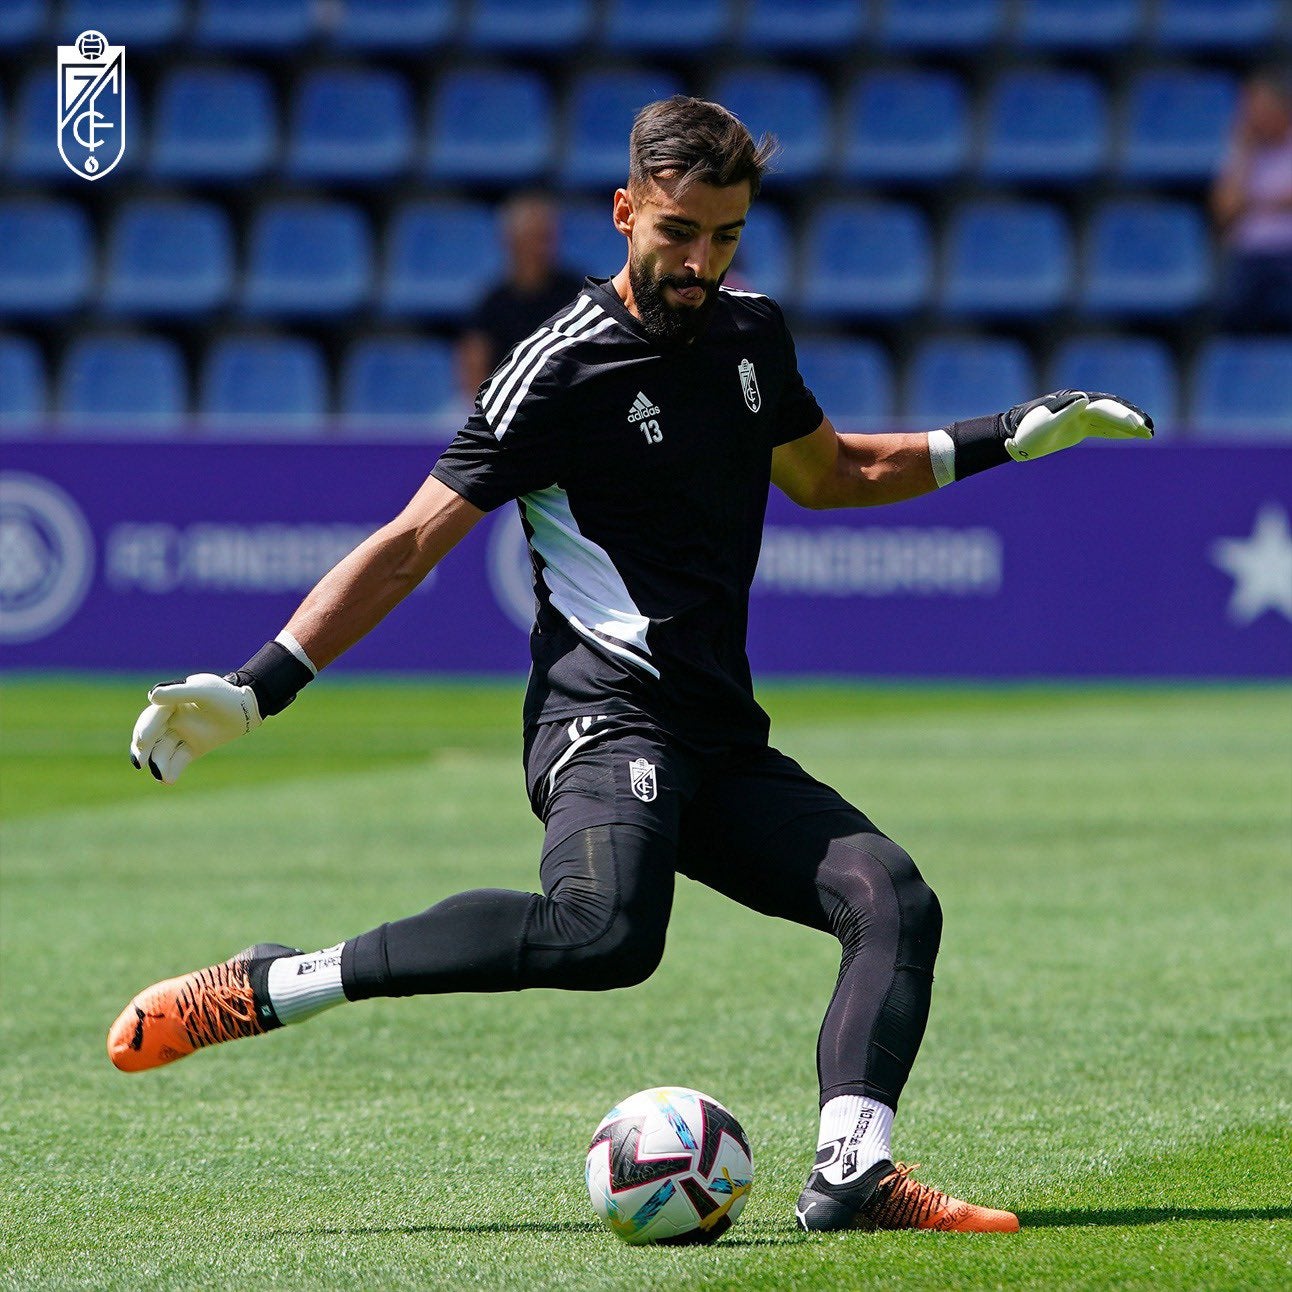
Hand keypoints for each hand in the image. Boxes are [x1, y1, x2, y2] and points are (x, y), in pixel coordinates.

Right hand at [130, 674, 261, 783]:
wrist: (246, 709)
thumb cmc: (224, 695)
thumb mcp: (202, 691)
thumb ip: (177, 694)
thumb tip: (151, 697)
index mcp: (170, 703)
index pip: (153, 717)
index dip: (146, 729)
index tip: (141, 742)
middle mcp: (171, 720)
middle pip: (151, 736)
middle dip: (143, 750)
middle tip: (139, 763)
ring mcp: (181, 734)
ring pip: (163, 750)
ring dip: (158, 763)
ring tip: (160, 776)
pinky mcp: (192, 748)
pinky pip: (178, 760)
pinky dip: (172, 770)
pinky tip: (168, 780)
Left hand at [1003, 390, 1153, 461]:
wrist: (1011, 436)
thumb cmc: (1025, 434)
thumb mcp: (1042, 426)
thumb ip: (1064, 413)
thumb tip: (1086, 399)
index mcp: (1072, 402)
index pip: (1102, 407)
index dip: (1119, 415)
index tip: (1135, 424)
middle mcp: (1079, 405)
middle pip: (1111, 409)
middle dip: (1131, 418)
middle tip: (1149, 429)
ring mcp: (1080, 415)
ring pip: (1110, 418)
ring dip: (1130, 425)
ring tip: (1150, 433)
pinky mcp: (1079, 426)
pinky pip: (1104, 427)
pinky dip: (1119, 431)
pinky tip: (1135, 436)